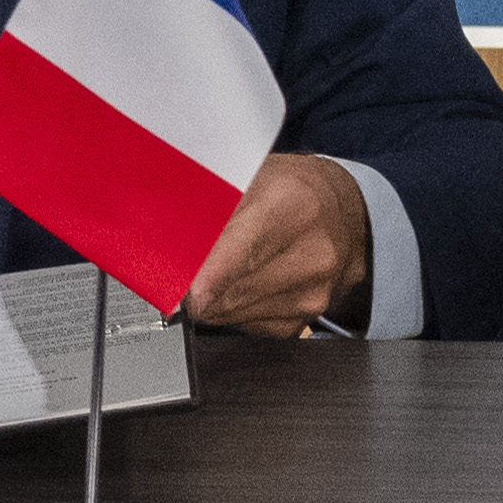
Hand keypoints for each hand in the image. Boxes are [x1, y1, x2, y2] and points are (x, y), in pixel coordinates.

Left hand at [180, 151, 372, 333]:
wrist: (340, 211)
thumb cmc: (289, 189)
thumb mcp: (247, 177)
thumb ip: (205, 209)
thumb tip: (161, 241)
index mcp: (294, 207)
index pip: (240, 253)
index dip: (202, 277)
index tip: (175, 289)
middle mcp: (313, 253)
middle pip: (231, 291)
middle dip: (193, 286)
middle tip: (176, 270)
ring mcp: (314, 291)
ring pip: (233, 313)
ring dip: (211, 297)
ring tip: (215, 267)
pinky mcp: (306, 318)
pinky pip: (247, 325)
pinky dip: (232, 307)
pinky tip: (241, 280)